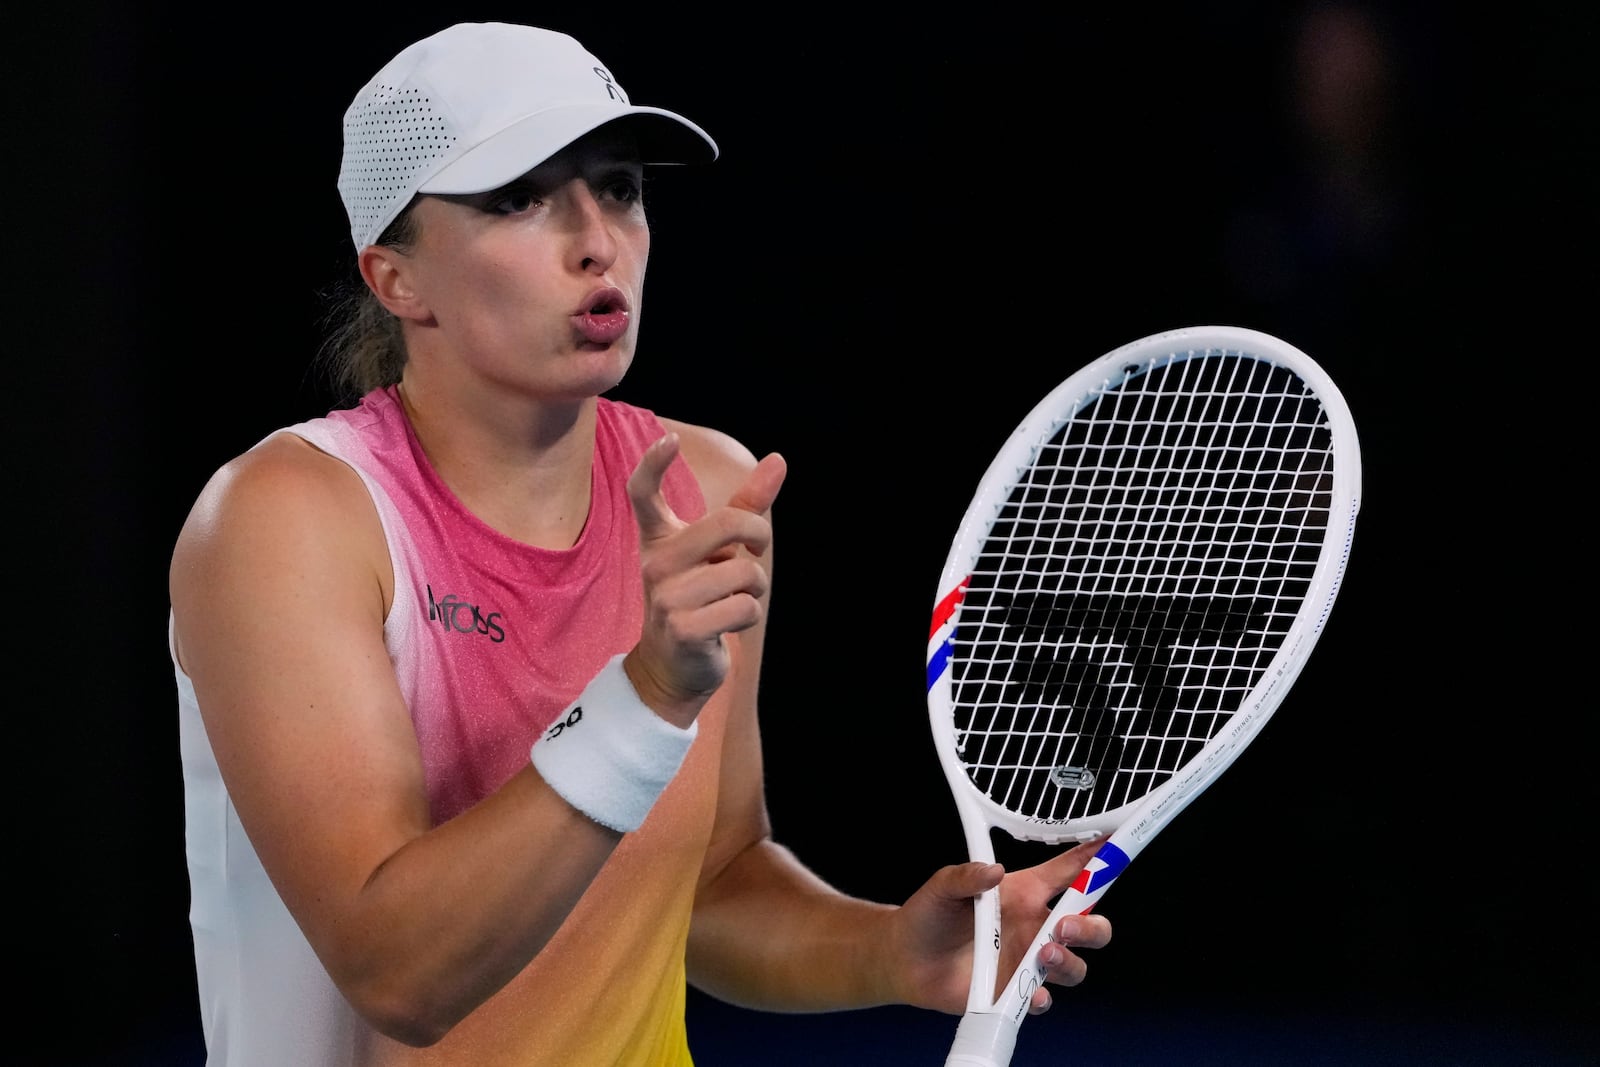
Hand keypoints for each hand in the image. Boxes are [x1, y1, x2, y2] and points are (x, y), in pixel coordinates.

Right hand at [623, 433, 785, 725]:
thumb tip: (778, 459)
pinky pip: (744, 607)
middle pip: (726, 523)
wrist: (672, 666)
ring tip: (732, 599)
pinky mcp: (683, 629)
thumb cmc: (700, 596)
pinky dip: (749, 615)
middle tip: (755, 549)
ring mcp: (666, 597)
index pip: (643, 493)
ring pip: (745, 572)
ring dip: (754, 587)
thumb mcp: (717, 550)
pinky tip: (727, 624)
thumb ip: (746, 505)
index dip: (653, 464)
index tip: (670, 439)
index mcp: (659, 538)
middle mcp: (656, 563)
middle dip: (758, 535)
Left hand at [888, 839, 1112, 1015]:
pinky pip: (1044, 997)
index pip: (1070, 872)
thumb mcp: (942, 886)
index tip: (1117, 845)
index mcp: (1024, 893)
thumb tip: (994, 871)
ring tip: (1042, 954)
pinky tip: (1032, 993)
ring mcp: (1027, 960)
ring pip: (1076, 965)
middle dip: (1091, 926)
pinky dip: (1044, 997)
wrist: (905, 959)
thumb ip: (965, 875)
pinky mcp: (1015, 991)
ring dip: (1069, 961)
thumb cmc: (928, 915)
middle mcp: (1034, 926)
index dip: (1096, 858)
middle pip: (1088, 925)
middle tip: (1064, 927)